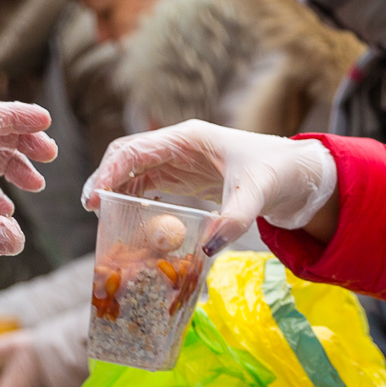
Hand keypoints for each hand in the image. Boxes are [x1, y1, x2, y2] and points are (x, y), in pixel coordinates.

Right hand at [85, 121, 336, 254]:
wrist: (294, 175)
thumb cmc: (276, 173)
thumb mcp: (258, 194)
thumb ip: (235, 218)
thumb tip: (207, 248)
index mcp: (188, 138)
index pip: (135, 149)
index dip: (111, 171)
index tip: (95, 197)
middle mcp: (177, 145)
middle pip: (126, 156)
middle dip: (105, 179)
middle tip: (91, 209)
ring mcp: (177, 160)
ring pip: (133, 171)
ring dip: (115, 190)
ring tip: (101, 217)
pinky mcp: (182, 178)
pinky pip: (147, 185)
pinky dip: (131, 199)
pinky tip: (124, 218)